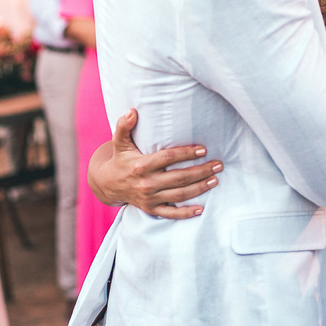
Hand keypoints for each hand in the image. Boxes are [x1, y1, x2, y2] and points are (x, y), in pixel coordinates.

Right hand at [89, 109, 222, 218]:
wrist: (107, 185)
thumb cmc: (120, 159)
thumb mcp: (119, 142)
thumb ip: (124, 126)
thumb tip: (132, 111)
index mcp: (141, 165)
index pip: (168, 158)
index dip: (187, 153)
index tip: (204, 149)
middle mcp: (147, 183)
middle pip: (179, 177)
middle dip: (201, 171)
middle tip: (218, 165)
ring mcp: (149, 198)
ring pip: (180, 195)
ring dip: (199, 188)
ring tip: (215, 180)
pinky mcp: (151, 209)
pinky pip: (171, 213)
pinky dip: (186, 213)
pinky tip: (201, 209)